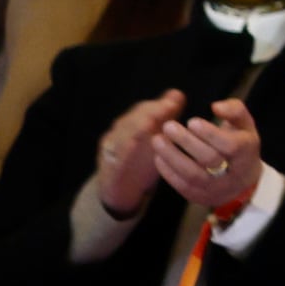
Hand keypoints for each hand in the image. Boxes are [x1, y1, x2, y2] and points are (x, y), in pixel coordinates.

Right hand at [92, 88, 192, 217]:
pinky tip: (132, 146)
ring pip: (121, 136)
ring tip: (150, 122)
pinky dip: (122, 153)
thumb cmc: (142, 161)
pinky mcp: (107, 169)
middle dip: (149, 112)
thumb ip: (164, 117)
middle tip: (167, 107)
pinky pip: (114, 160)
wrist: (119, 190)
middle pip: (132, 120)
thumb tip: (177, 94)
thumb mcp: (156, 139)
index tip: (175, 101)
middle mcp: (119, 134)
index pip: (144, 111)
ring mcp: (110, 151)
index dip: (159, 105)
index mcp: (131, 126)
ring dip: (136, 128)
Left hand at [152, 98, 263, 215]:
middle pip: (209, 159)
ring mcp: (216, 188)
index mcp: (246, 152)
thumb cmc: (241, 145)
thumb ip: (235, 110)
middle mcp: (233, 173)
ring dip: (172, 157)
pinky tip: (158, 157)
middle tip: (168, 126)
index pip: (230, 145)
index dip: (211, 134)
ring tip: (157, 140)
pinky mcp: (200, 197)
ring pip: (192, 175)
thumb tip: (216, 106)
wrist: (242, 183)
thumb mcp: (245, 126)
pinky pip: (182, 186)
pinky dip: (168, 171)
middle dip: (187, 142)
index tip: (192, 121)